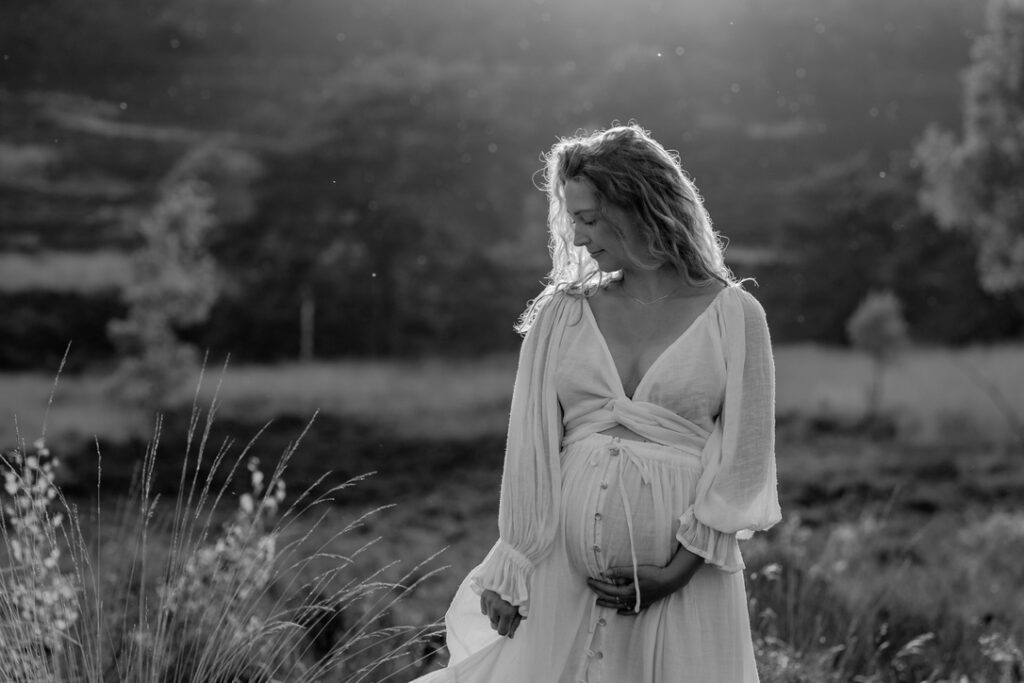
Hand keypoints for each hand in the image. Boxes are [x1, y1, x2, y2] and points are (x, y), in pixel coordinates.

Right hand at [479, 589, 524, 637]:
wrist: (514, 572)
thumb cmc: (521, 590)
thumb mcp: (523, 608)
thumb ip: (516, 623)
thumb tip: (510, 635)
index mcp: (507, 613)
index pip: (501, 631)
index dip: (506, 629)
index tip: (509, 623)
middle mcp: (496, 608)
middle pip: (494, 624)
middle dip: (500, 621)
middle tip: (507, 612)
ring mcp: (489, 601)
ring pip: (489, 616)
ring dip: (495, 614)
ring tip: (502, 604)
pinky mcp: (484, 594)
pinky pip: (484, 609)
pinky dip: (489, 608)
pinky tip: (496, 601)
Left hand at [586, 547, 702, 614]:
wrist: (669, 581)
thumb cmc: (653, 574)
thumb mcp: (635, 571)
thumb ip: (620, 572)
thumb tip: (606, 573)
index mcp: (627, 592)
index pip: (608, 590)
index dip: (598, 585)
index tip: (589, 581)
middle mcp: (631, 600)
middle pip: (611, 598)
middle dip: (599, 593)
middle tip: (590, 587)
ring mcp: (637, 603)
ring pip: (619, 605)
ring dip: (608, 603)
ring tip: (598, 602)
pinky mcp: (644, 604)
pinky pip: (630, 610)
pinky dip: (624, 611)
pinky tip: (619, 611)